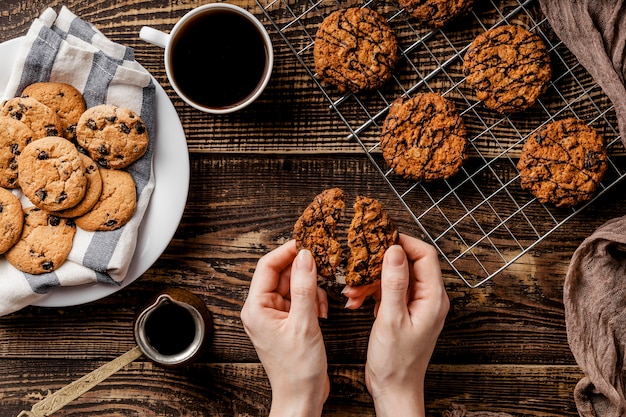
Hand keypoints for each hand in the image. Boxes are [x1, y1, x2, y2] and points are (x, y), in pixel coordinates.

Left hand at [241, 240, 329, 416]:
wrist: (302, 397)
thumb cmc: (297, 369)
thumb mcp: (304, 323)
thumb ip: (304, 287)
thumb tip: (305, 256)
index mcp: (256, 307)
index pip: (267, 266)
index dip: (287, 251)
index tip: (307, 242)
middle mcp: (262, 309)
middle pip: (282, 274)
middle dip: (304, 272)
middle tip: (324, 267)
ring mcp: (275, 315)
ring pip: (294, 286)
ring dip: (311, 289)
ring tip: (322, 304)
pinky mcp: (287, 322)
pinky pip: (300, 299)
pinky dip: (313, 301)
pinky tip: (322, 313)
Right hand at [345, 234, 448, 415]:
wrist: (394, 389)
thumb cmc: (396, 361)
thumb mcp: (391, 319)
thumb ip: (394, 283)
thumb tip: (394, 250)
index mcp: (433, 298)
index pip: (425, 255)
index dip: (403, 242)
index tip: (380, 238)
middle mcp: (429, 298)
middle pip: (408, 264)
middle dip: (380, 263)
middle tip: (359, 264)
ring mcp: (416, 305)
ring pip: (394, 277)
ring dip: (371, 281)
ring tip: (352, 291)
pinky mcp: (404, 312)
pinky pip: (388, 291)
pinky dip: (371, 293)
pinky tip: (355, 300)